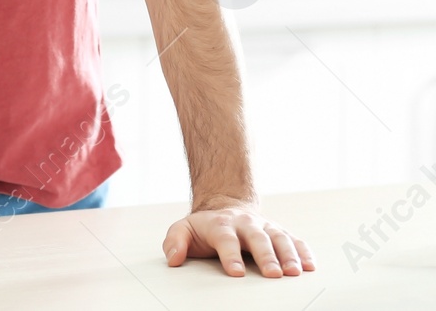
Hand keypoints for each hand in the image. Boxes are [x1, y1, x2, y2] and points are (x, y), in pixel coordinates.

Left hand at [163, 200, 314, 277]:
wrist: (225, 209)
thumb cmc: (205, 227)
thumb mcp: (184, 230)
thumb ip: (175, 242)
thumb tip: (173, 259)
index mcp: (221, 224)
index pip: (226, 240)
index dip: (230, 255)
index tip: (235, 272)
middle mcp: (246, 224)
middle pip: (257, 239)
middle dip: (266, 256)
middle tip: (273, 274)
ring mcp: (265, 227)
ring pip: (280, 238)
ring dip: (289, 256)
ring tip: (295, 273)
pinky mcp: (279, 232)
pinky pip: (295, 241)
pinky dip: (304, 252)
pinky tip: (310, 266)